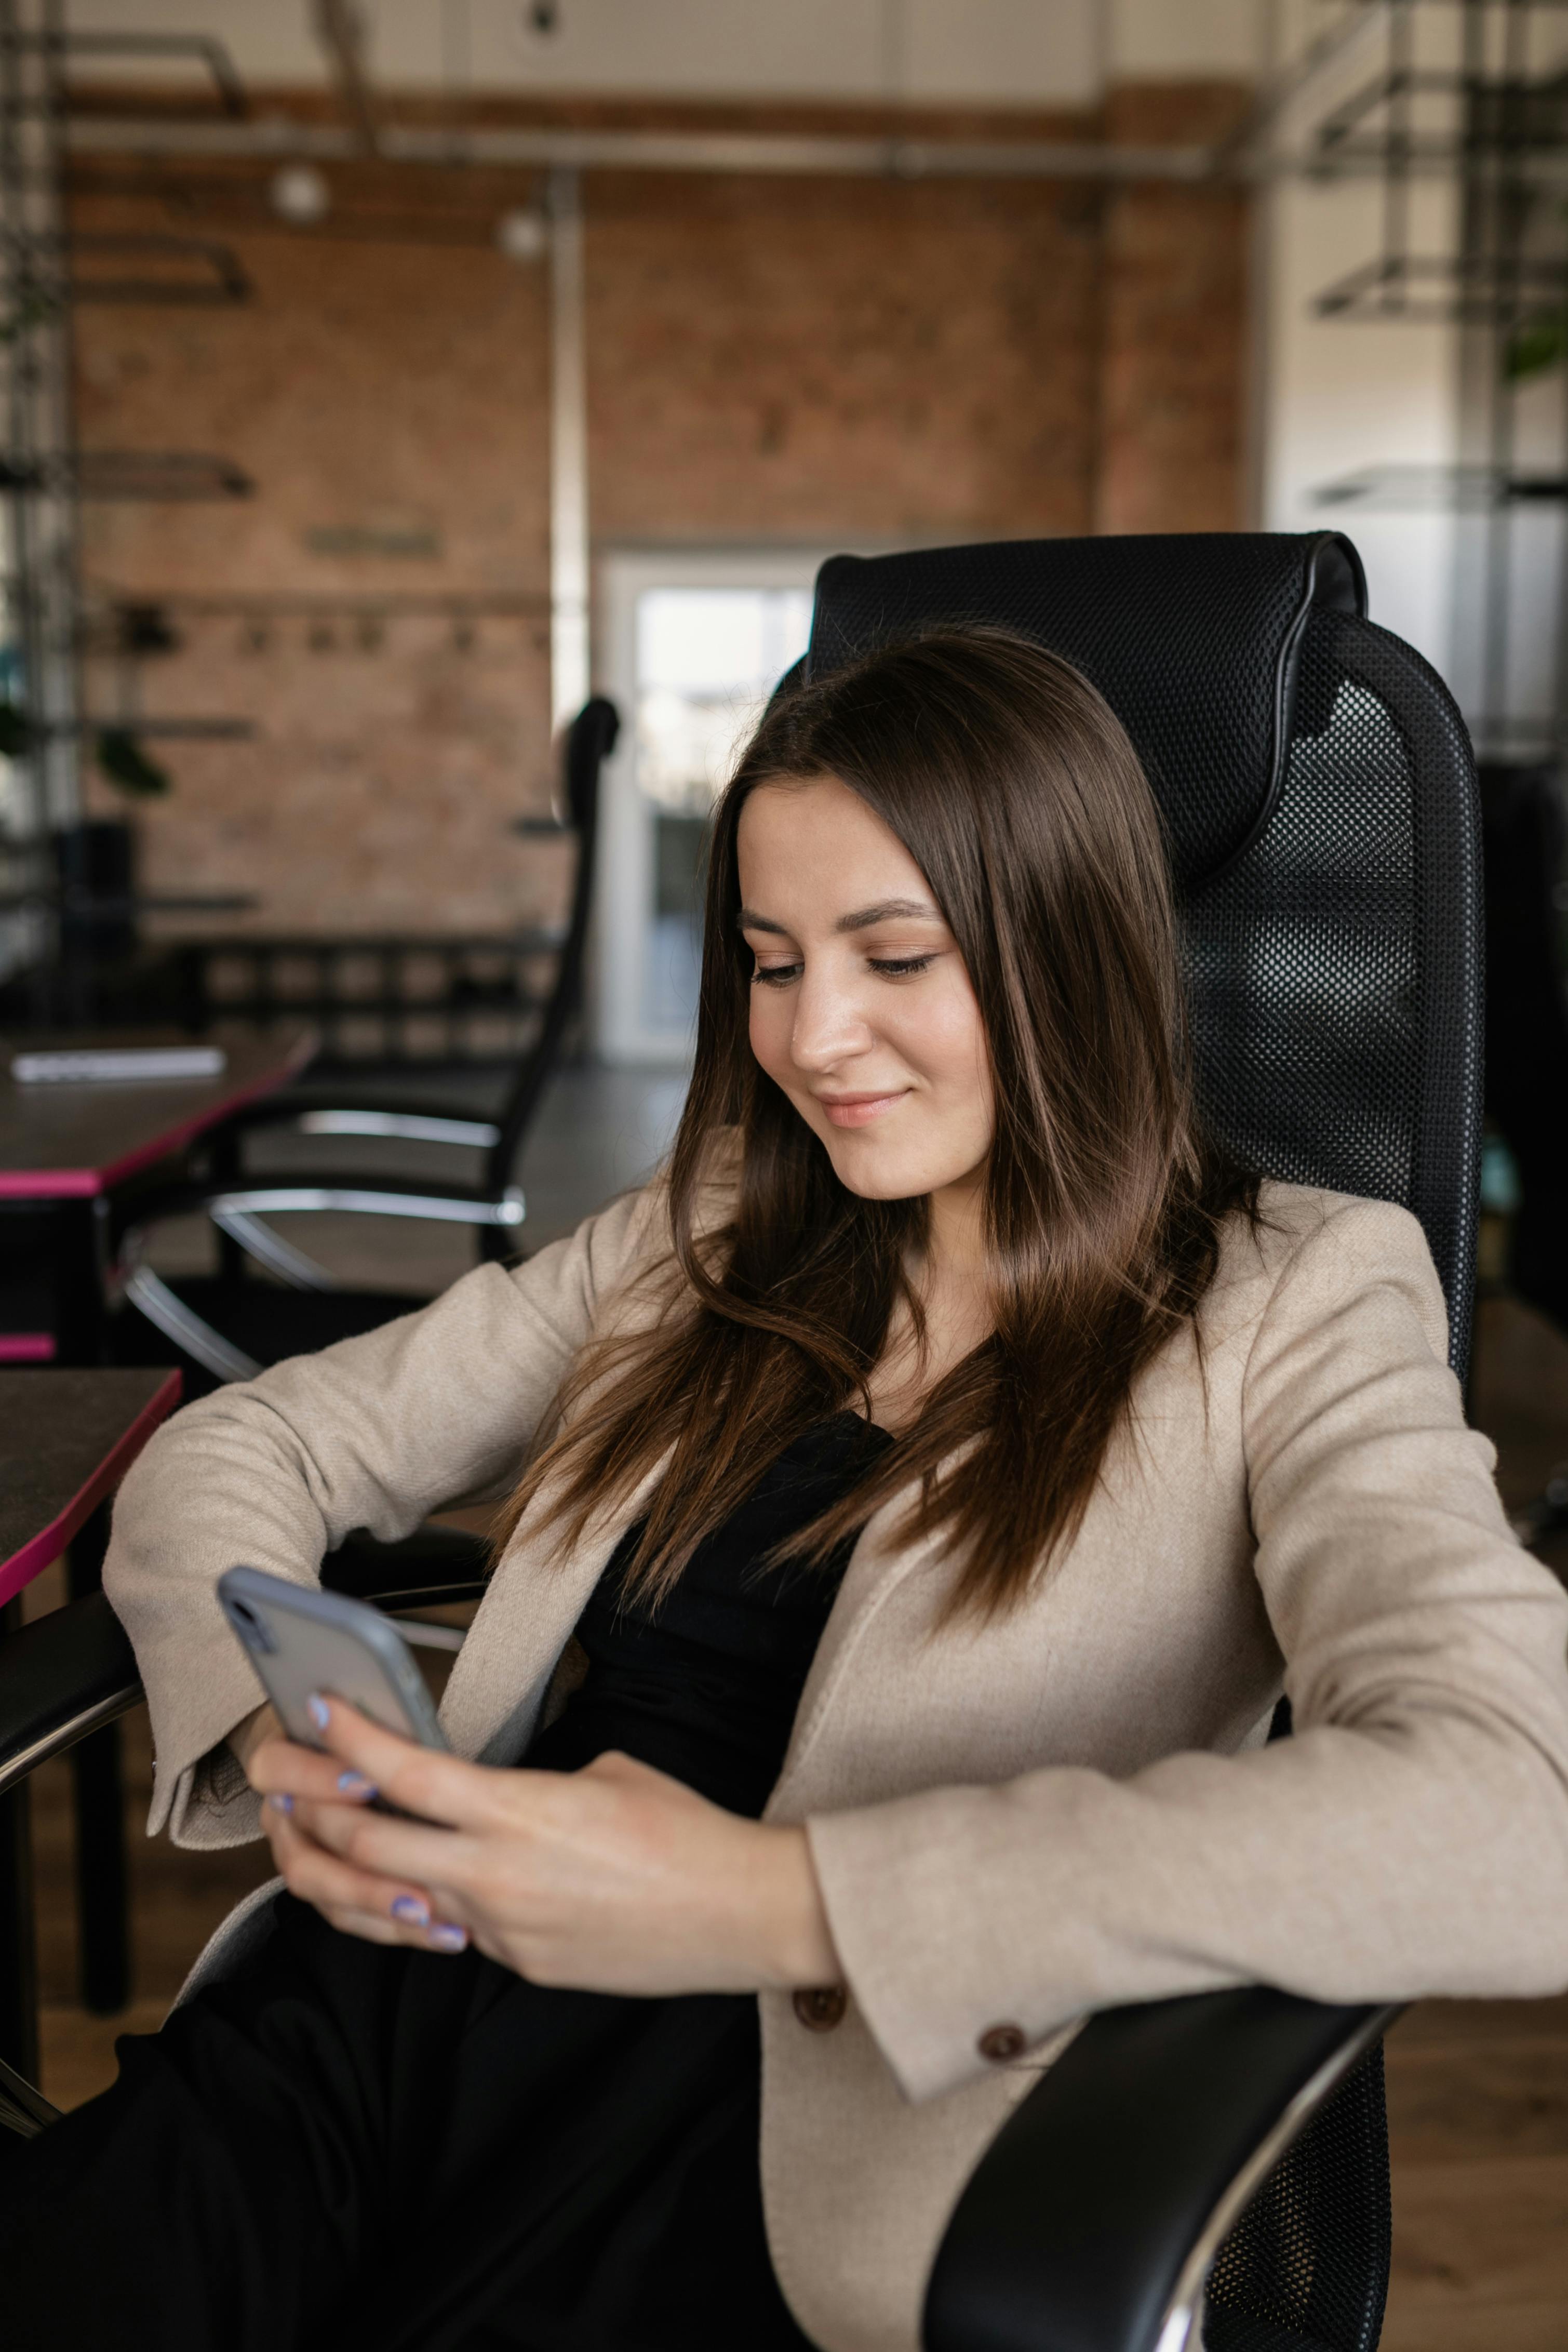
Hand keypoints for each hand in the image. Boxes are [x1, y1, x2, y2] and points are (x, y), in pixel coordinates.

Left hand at [246, 1698, 842, 1994]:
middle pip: (367, 1848)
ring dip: (346, 1872)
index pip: (407, 1774)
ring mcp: (502, 1928)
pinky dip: (423, 1905)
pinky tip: (417, 1886)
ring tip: (320, 1841)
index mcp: (520, 1811)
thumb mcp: (607, 1773)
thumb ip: (533, 1784)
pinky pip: (452, 1932)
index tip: (320, 1712)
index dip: (351, 1740)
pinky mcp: (518, 1963)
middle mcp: (496, 1874)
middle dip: (313, 1813)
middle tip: (285, 1781)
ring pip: (393, 1902)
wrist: (737, 1913)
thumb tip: (500, 1794)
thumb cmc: (684, 1831)